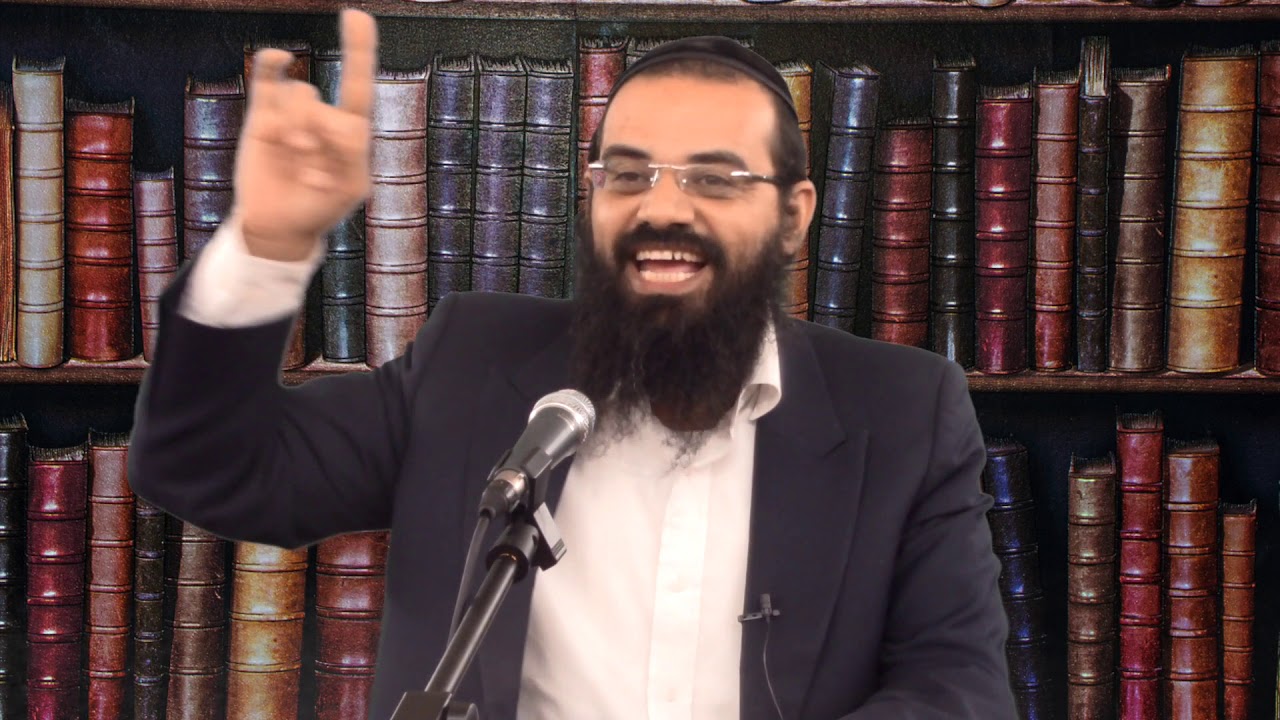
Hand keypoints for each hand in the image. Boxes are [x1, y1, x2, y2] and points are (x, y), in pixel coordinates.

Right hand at [232, 8, 376, 261]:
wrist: (279, 226)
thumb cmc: (320, 207)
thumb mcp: (350, 187)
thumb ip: (354, 152)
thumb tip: (343, 118)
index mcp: (350, 131)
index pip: (358, 86)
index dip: (358, 50)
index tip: (356, 14)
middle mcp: (322, 115)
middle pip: (325, 103)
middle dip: (321, 133)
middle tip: (314, 169)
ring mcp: (291, 114)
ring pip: (299, 94)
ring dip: (299, 125)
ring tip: (297, 156)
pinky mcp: (261, 116)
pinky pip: (267, 79)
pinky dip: (272, 62)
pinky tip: (281, 55)